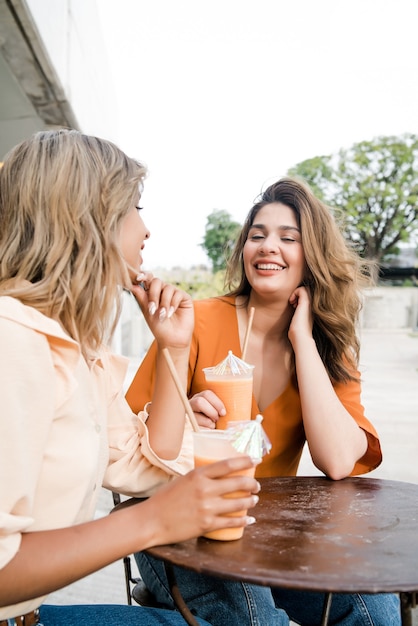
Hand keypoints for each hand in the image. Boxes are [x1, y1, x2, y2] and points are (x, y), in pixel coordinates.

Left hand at [130, 275, 193, 349]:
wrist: (172, 339)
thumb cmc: (159, 327)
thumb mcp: (147, 312)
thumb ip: (142, 298)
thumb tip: (133, 285)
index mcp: (152, 293)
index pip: (148, 279)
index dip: (144, 275)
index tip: (138, 278)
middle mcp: (163, 291)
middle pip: (157, 281)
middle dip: (153, 294)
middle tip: (152, 308)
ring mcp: (174, 293)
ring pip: (168, 288)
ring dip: (164, 303)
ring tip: (163, 315)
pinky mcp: (184, 298)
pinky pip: (178, 294)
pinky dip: (173, 304)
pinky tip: (171, 313)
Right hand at [139, 456, 259, 545]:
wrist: (152, 520)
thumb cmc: (165, 499)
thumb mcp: (183, 480)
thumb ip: (201, 478)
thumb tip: (217, 476)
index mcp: (198, 475)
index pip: (228, 465)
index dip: (245, 461)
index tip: (256, 459)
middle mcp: (205, 490)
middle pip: (238, 483)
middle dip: (252, 484)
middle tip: (257, 485)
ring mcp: (207, 508)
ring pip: (238, 503)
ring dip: (250, 501)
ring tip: (254, 500)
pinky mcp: (207, 524)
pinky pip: (232, 522)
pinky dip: (244, 521)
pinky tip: (249, 519)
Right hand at [189, 390, 225, 428]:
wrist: (207, 431)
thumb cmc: (217, 418)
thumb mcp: (218, 410)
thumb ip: (223, 407)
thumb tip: (239, 408)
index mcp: (201, 397)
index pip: (207, 394)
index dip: (217, 403)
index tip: (223, 413)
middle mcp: (192, 403)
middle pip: (199, 402)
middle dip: (211, 412)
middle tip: (217, 419)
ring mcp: (188, 414)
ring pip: (196, 417)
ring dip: (208, 423)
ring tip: (213, 426)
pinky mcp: (188, 425)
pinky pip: (196, 428)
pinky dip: (205, 431)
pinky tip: (209, 431)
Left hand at [288, 286, 312, 347]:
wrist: (300, 337)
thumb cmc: (297, 332)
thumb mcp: (297, 321)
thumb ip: (297, 315)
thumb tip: (292, 312)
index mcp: (311, 310)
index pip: (308, 296)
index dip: (299, 297)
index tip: (293, 305)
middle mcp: (312, 306)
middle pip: (307, 290)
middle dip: (298, 294)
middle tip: (292, 302)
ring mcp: (310, 304)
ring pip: (305, 288)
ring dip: (296, 292)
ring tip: (292, 302)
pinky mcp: (305, 303)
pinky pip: (302, 289)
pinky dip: (295, 292)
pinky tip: (291, 302)